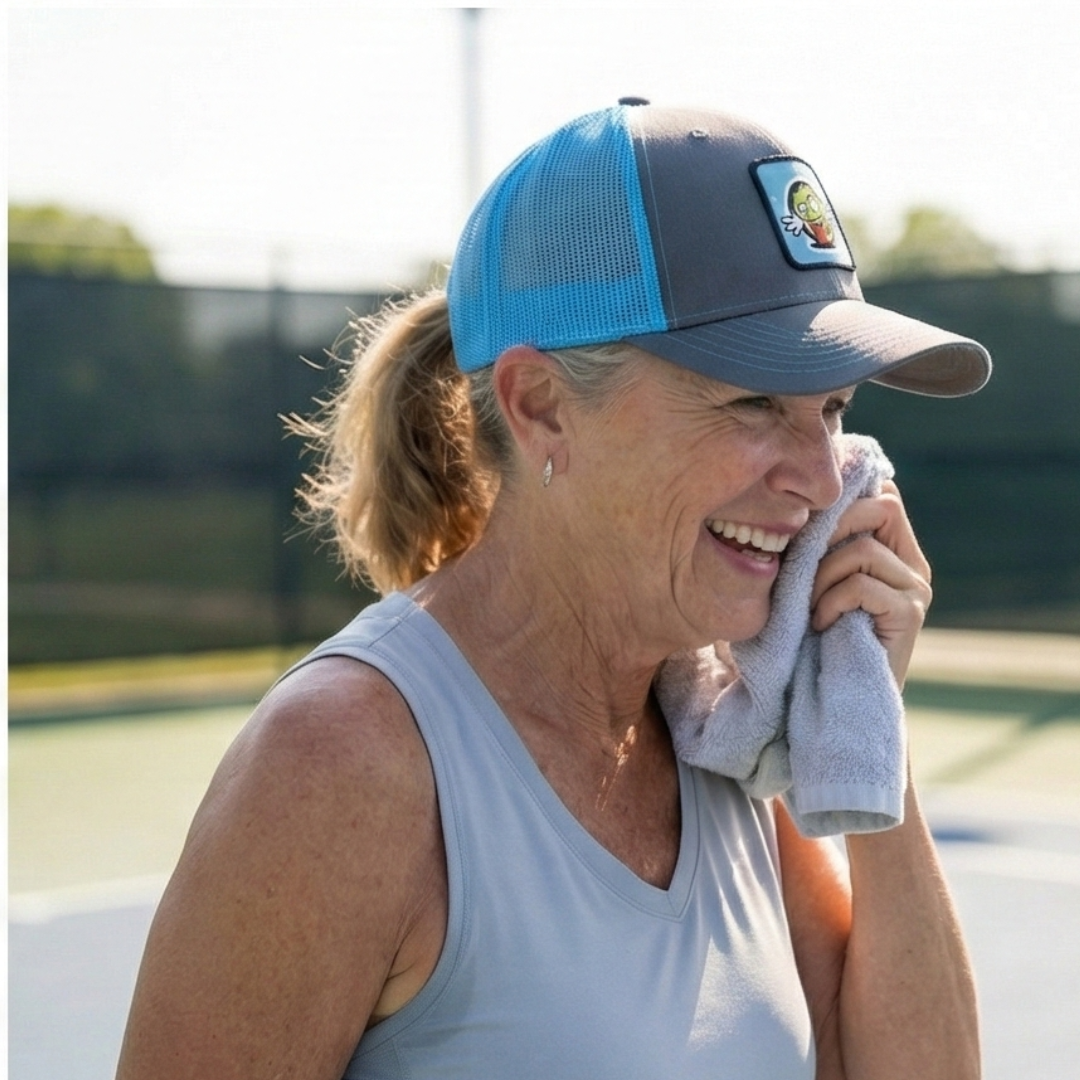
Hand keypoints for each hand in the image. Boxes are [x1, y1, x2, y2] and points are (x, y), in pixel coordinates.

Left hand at [808, 480, 931, 686]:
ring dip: (821, 576)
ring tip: (808, 607)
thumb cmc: (817, 639)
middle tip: (801, 561)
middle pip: (882, 507)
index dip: (845, 498)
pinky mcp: (910, 614)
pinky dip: (830, 602)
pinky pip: (861, 586)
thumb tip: (800, 504)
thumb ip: (823, 548)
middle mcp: (913, 566)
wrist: (839, 700)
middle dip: (832, 527)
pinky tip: (821, 625)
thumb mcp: (817, 584)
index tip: (809, 522)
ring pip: (863, 550)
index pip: (883, 497)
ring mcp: (916, 590)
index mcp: (894, 552)